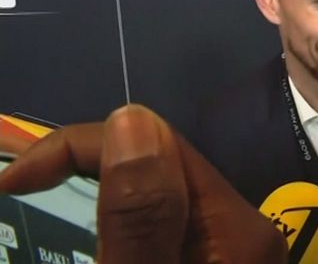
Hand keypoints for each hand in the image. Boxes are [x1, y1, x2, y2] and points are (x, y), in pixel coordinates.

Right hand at [0, 104, 287, 263]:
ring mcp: (238, 251)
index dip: (80, 148)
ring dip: (111, 203)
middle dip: (94, 172)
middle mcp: (246, 229)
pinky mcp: (225, 263)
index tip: (15, 180)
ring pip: (164, 201)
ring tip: (64, 214)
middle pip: (162, 171)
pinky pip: (174, 228)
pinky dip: (135, 230)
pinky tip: (115, 240)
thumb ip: (141, 220)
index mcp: (237, 227)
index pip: (157, 146)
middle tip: (33, 191)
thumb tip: (131, 117)